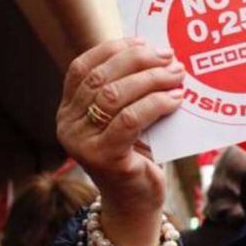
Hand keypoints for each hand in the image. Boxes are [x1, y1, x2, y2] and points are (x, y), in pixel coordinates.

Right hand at [56, 38, 184, 245]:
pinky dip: (156, 104)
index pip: (82, 67)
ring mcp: (81, 142)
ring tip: (178, 76)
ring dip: (152, 80)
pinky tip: (176, 100)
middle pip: (101, 77)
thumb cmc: (136, 157)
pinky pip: (130, 119)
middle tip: (170, 58)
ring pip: (115, 96)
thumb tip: (158, 55)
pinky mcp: (103, 157)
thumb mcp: (127, 119)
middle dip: (139, 61)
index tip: (144, 41)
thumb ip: (129, 92)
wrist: (135, 204)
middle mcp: (67, 124)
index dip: (113, 49)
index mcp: (68, 110)